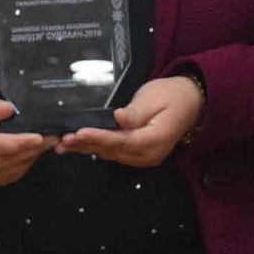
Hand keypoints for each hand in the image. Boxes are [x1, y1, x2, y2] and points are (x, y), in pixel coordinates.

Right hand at [0, 96, 53, 184]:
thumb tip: (10, 109)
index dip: (17, 143)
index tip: (38, 137)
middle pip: (6, 159)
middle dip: (31, 149)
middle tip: (52, 137)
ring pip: (11, 169)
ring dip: (31, 157)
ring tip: (48, 142)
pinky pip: (11, 175)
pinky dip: (25, 164)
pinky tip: (34, 152)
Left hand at [54, 74, 203, 166]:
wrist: (189, 101)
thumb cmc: (172, 96)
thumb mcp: (154, 98)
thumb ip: (135, 112)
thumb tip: (118, 118)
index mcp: (156, 140)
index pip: (124, 141)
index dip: (101, 138)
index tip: (81, 132)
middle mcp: (149, 154)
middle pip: (114, 151)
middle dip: (87, 144)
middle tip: (64, 139)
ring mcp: (143, 157)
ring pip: (111, 154)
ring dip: (87, 148)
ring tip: (63, 144)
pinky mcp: (136, 153)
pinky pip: (114, 152)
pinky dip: (95, 147)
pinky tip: (77, 146)